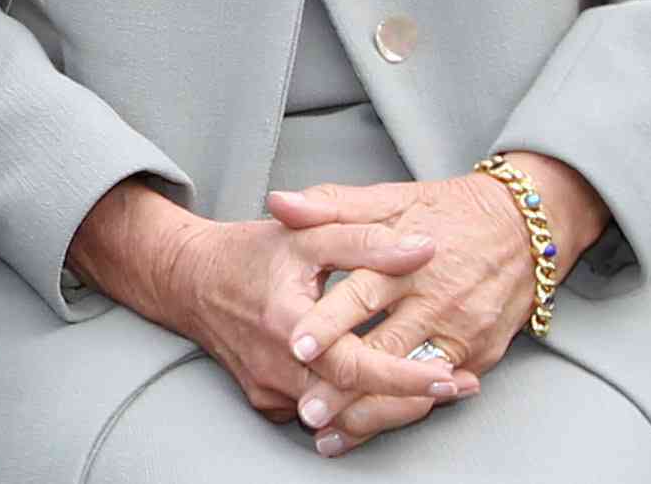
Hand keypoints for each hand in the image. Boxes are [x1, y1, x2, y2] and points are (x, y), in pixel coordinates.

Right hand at [65, 180, 473, 426]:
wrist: (188, 279)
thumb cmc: (250, 252)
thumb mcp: (308, 236)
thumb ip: (366, 240)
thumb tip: (424, 248)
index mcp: (286, 323)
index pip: (355, 365)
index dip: (404, 375)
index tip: (449, 375)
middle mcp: (276, 367)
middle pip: (355, 403)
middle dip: (412, 400)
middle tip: (462, 386)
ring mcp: (269, 391)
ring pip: (338, 415)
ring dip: (388, 406)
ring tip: (437, 390)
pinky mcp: (266, 401)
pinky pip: (318, 411)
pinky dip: (354, 404)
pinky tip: (389, 390)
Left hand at [268, 154, 606, 456]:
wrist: (525, 226)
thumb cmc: (447, 212)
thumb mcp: (390, 198)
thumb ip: (331, 205)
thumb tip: (279, 203)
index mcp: (407, 261)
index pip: (362, 294)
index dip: (329, 322)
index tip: (296, 346)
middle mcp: (435, 301)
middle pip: (385, 350)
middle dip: (345, 384)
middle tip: (308, 410)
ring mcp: (461, 332)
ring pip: (412, 381)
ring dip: (373, 410)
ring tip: (334, 433)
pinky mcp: (481, 354)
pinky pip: (441, 391)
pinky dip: (407, 409)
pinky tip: (376, 426)